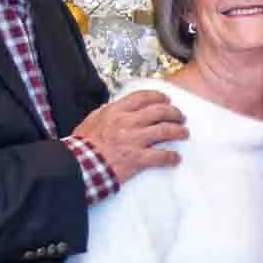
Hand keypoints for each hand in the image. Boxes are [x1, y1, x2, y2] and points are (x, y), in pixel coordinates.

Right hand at [72, 90, 187, 183]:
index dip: (158, 96)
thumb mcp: (91, 121)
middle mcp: (128, 122)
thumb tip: (114, 107)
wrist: (78, 166)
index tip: (167, 98)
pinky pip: (162, 156)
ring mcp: (134, 140)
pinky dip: (172, 157)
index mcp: (116, 111)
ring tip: (184, 133)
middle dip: (174, 112)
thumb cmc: (82, 145)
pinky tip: (177, 158)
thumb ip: (105, 113)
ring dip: (178, 131)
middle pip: (159, 111)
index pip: (142, 97)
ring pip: (165, 130)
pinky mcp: (138, 158)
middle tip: (180, 116)